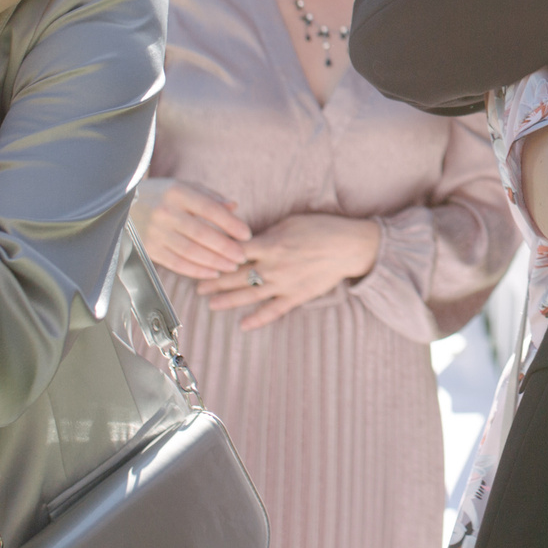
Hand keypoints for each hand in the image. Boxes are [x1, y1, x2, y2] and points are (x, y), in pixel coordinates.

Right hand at [134, 181, 252, 279]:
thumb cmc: (159, 194)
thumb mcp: (182, 186)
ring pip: (190, 251)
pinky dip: (196, 270)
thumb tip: (234, 207)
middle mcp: (165, 212)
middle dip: (225, 248)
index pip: (209, 209)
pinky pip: (176, 263)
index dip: (230, 223)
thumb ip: (209, 196)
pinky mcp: (148, 248)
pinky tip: (211, 272)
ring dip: (214, 262)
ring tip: (231, 266)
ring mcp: (155, 232)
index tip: (246, 234)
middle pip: (201, 234)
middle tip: (242, 256)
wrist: (119, 204)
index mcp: (176, 192)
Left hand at [202, 212, 382, 330]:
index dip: (216, 256)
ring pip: (250, 295)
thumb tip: (245, 239)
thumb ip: (266, 233)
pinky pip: (274, 311)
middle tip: (197, 287)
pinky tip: (244, 325)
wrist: (350, 246)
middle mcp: (274, 266)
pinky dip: (258, 319)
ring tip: (212, 305)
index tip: (201, 259)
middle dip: (215, 281)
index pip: (236, 252)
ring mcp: (285, 283)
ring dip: (229, 300)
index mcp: (271, 244)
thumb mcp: (290, 222)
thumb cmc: (321, 228)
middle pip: (237, 276)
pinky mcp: (297, 296)